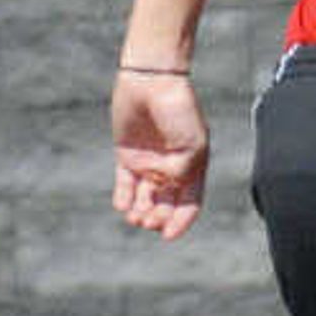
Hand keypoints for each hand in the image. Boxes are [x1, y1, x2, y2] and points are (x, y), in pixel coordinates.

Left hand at [111, 71, 209, 239]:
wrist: (151, 80)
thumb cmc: (178, 109)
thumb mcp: (192, 144)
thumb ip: (183, 172)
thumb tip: (167, 190)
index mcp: (192, 167)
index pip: (190, 203)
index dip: (181, 222)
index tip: (168, 235)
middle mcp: (171, 168)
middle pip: (166, 204)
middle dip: (158, 217)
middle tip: (148, 221)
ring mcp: (148, 163)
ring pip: (145, 198)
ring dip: (141, 212)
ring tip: (135, 217)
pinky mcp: (126, 156)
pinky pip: (125, 185)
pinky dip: (124, 199)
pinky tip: (123, 206)